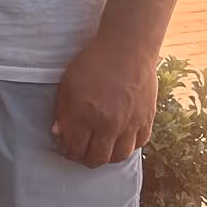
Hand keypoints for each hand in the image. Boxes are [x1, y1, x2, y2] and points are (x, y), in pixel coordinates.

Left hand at [52, 33, 158, 167]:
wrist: (127, 48)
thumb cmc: (93, 62)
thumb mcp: (68, 83)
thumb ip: (62, 111)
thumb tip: (59, 132)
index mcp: (85, 115)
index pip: (75, 149)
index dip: (68, 152)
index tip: (67, 147)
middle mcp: (108, 124)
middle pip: (97, 158)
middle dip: (86, 159)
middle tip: (83, 152)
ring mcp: (130, 123)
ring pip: (119, 156)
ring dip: (108, 156)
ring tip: (102, 147)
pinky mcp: (147, 119)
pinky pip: (139, 144)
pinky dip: (128, 145)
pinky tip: (120, 138)